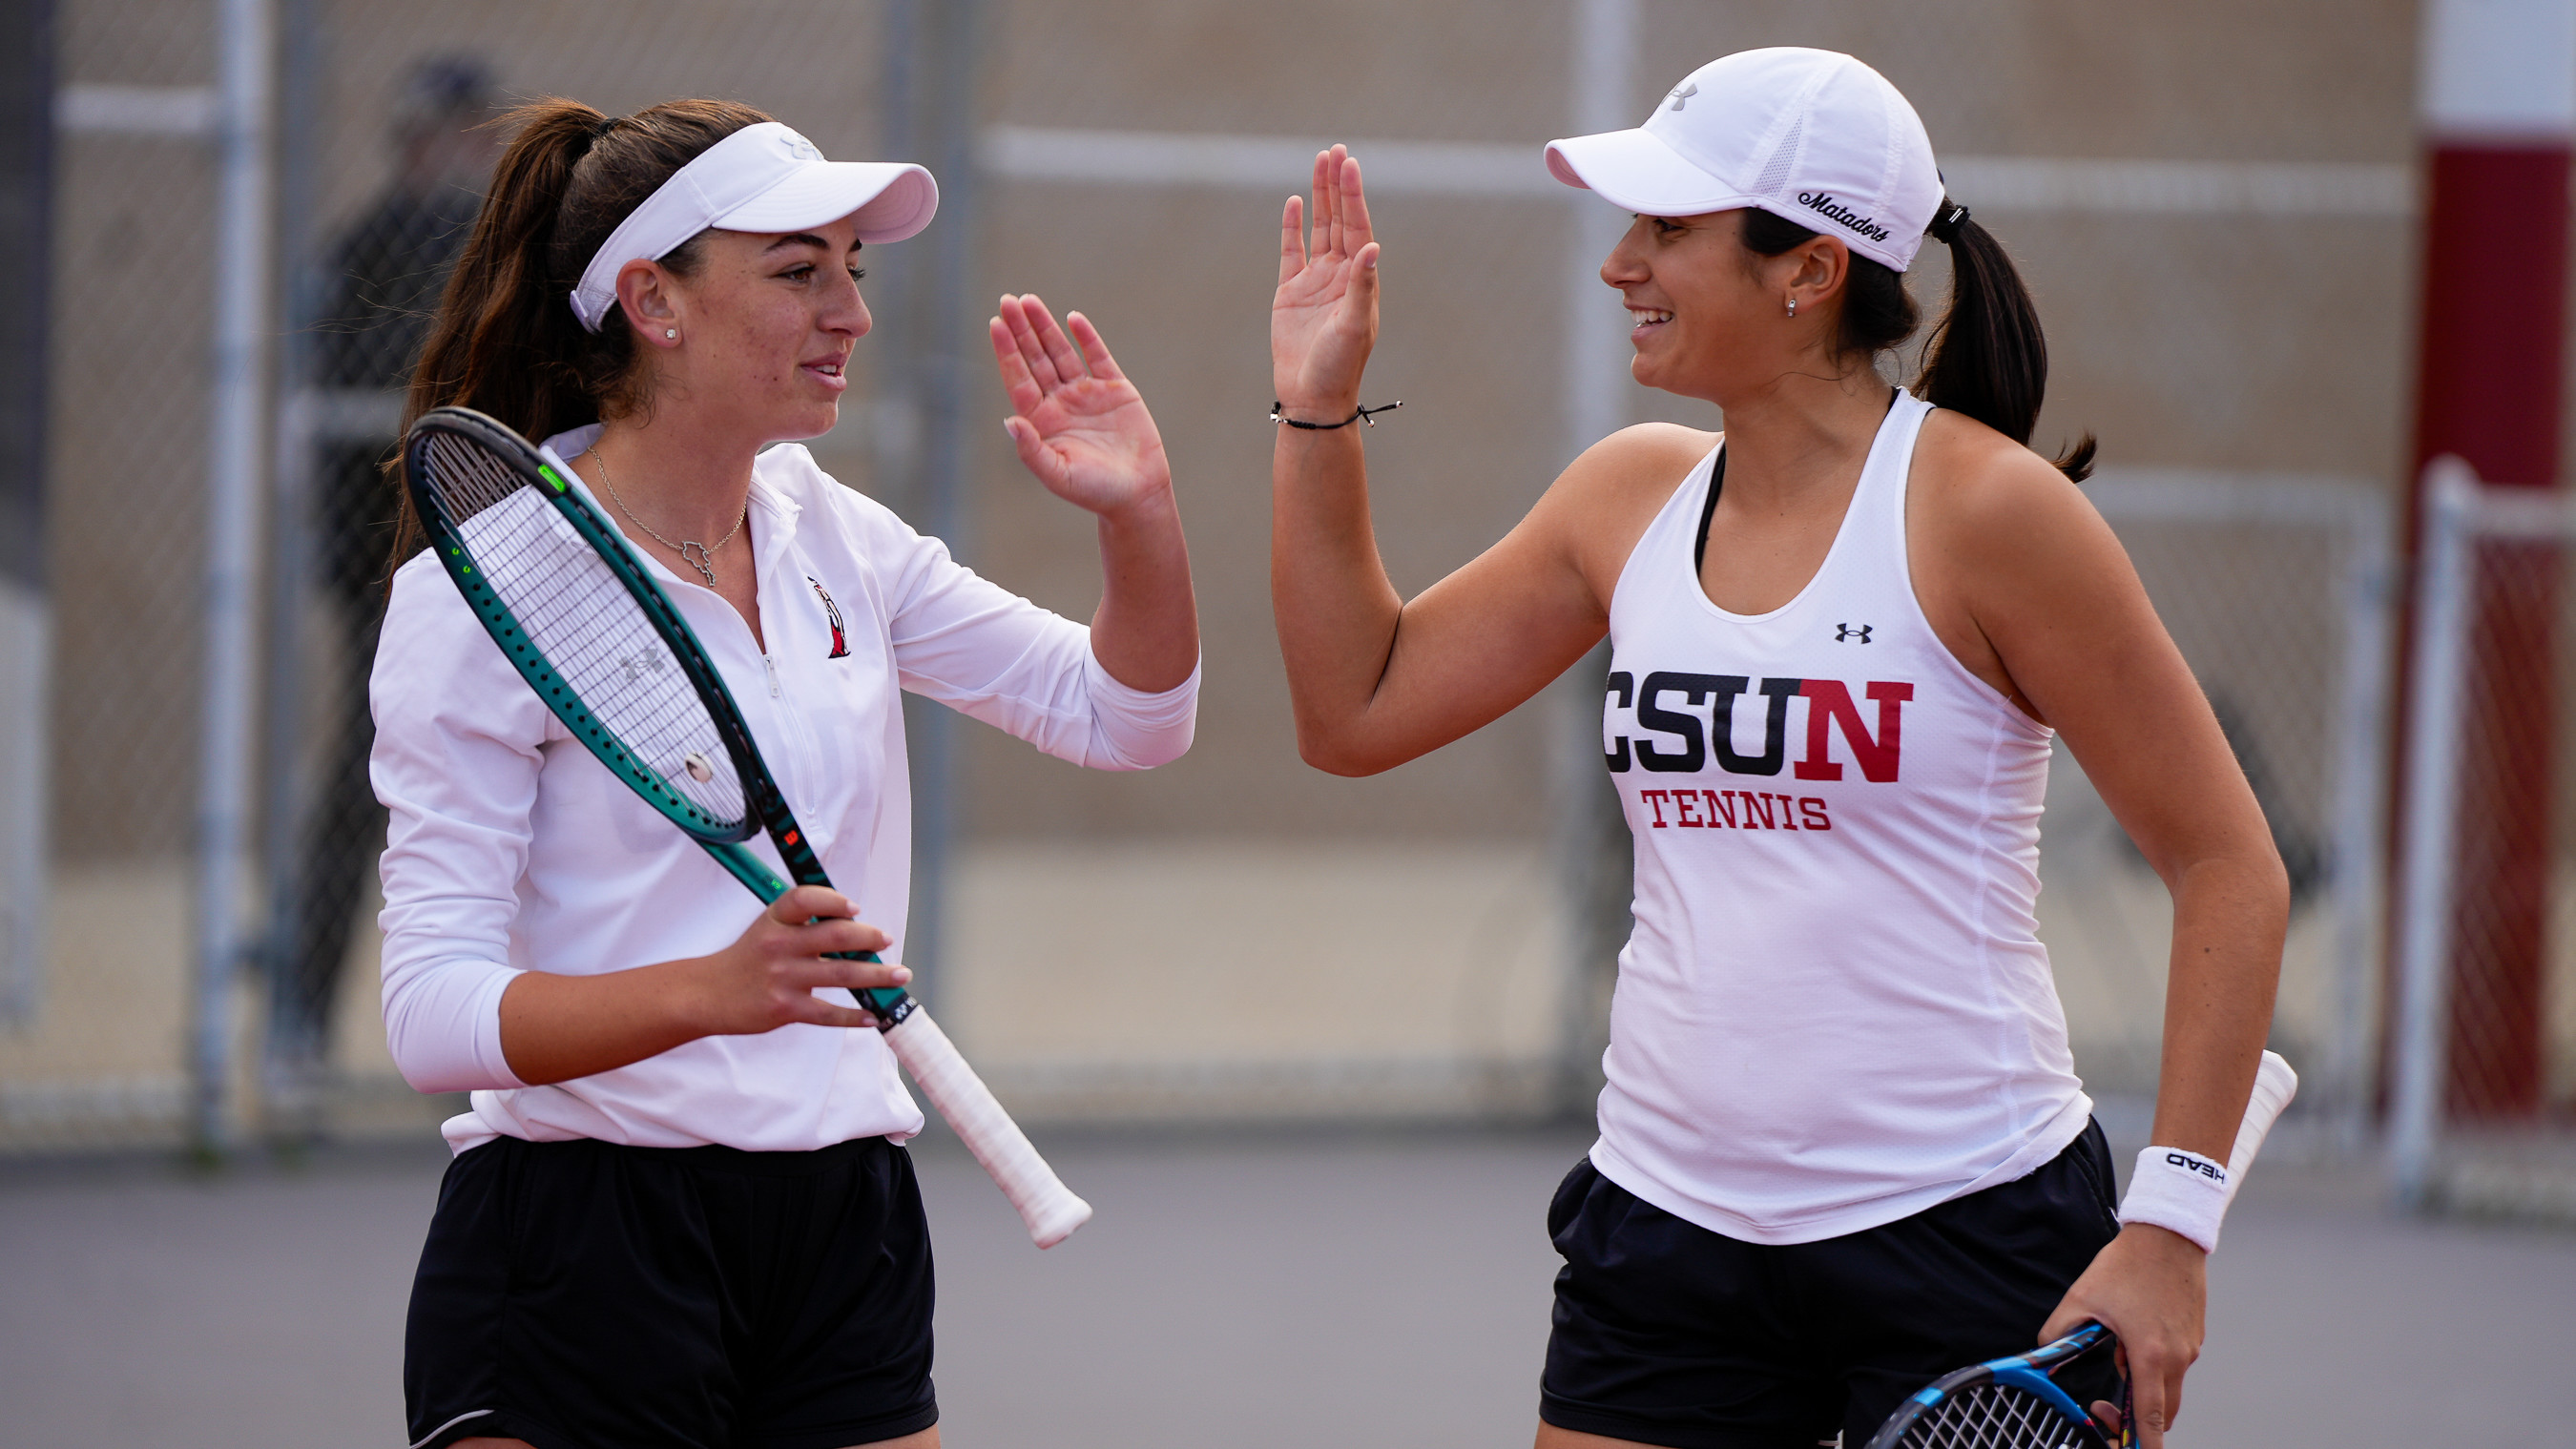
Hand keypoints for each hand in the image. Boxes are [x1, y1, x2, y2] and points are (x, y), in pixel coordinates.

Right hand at [691, 885, 908, 1035]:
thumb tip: (852, 924)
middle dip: (869, 938)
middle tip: (886, 940)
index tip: (854, 909)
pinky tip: (873, 1015)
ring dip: (877, 975)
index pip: (806, 899)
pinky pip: (828, 1013)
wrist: (707, 994)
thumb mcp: (767, 927)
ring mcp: (783, 978)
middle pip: (834, 935)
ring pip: (841, 973)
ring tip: (899, 976)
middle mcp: (779, 945)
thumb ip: (802, 922)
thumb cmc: (747, 958)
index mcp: (775, 919)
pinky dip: (855, 1016)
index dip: (834, 901)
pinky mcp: (785, 1008)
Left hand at [990, 293, 1173, 520]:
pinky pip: (1098, 357)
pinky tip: (1073, 319)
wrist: (1137, 495)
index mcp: (1042, 421)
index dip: (1007, 351)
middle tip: (1008, 301)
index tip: (995, 324)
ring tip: (1029, 301)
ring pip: (1061, 352)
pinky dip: (1087, 337)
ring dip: (1046, 327)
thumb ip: (1031, 449)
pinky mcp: (1115, 390)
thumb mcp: (1057, 474)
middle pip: (1035, 358)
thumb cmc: (1093, 491)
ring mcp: (1087, 394)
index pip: (1019, 378)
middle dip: (1022, 330)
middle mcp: (1060, 402)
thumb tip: (1009, 420)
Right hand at [1272, 145, 1379, 415]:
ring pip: (1318, 229)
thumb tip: (1372, 248)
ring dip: (1320, 197)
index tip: (1350, 164)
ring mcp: (1315, 282)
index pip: (1358, 227)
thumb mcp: (1354, 326)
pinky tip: (1295, 202)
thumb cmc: (1339, 367)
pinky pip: (1291, 251)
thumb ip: (1362, 286)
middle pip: (1340, 220)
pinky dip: (1293, 227)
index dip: (1353, 196)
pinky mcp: (1290, 293)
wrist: (1311, 398)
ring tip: (1320, 162)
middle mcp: (1341, 276)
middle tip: (1336, 150)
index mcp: (1361, 280)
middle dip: (1338, 186)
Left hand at [2039, 1224, 2206, 1447]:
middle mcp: (2176, 1357)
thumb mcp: (2080, 1299)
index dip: (2144, 1445)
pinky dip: (2154, 1366)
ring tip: (2117, 1349)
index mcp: (2149, 1355)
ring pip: (2168, 1388)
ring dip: (2143, 1387)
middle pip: (2162, 1412)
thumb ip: (2059, 1335)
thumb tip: (2044, 1358)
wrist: (2167, 1236)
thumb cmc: (2125, 1266)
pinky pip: (2174, 1365)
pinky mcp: (2194, 1337)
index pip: (2150, 1418)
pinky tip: (2134, 1334)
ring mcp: (2190, 1348)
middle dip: (2135, 1421)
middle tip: (2103, 1407)